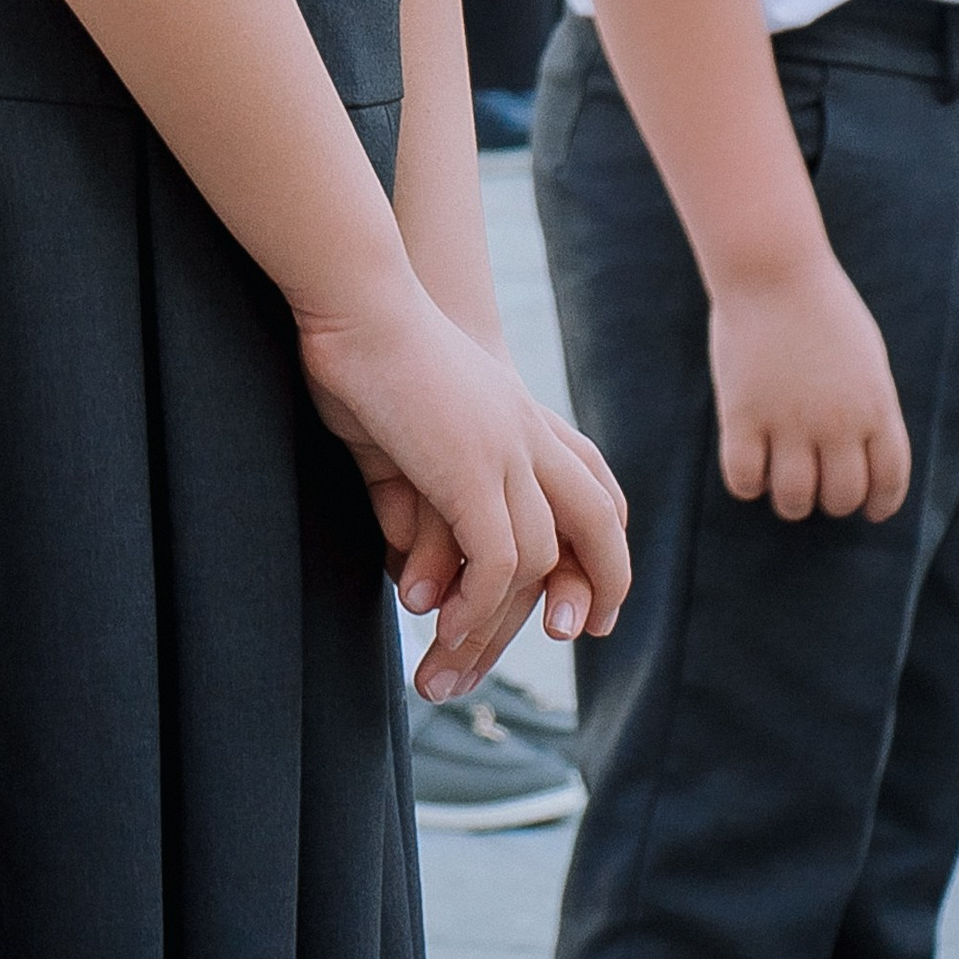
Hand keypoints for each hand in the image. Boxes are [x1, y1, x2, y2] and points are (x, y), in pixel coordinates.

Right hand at [300, 290, 628, 701]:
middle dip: (602, 579)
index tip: (582, 587)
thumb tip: (410, 554)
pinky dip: (478, 606)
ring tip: (456, 661)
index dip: (597, 533)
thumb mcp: (400, 427)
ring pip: (537, 559)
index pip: (588, 478)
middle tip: (578, 634)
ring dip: (498, 621)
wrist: (356, 297)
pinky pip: (499, 561)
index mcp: (515, 411)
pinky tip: (443, 631)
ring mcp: (506, 450)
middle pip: (598, 516)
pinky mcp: (473, 469)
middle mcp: (527, 430)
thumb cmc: (360, 348)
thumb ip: (415, 488)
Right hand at [706, 245, 910, 523]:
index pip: (890, 480)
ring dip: (790, 501)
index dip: (880, 503)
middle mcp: (837, 422)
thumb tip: (865, 456)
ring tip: (780, 482)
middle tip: (815, 486)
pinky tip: (748, 464)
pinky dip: (747, 484)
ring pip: (794, 501)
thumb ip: (871, 406)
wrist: (773, 268)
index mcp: (875, 406)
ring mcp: (788, 421)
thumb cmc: (822, 305)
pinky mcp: (743, 415)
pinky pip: (744, 480)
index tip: (868, 509)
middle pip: (841, 498)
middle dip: (830, 500)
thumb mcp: (867, 357)